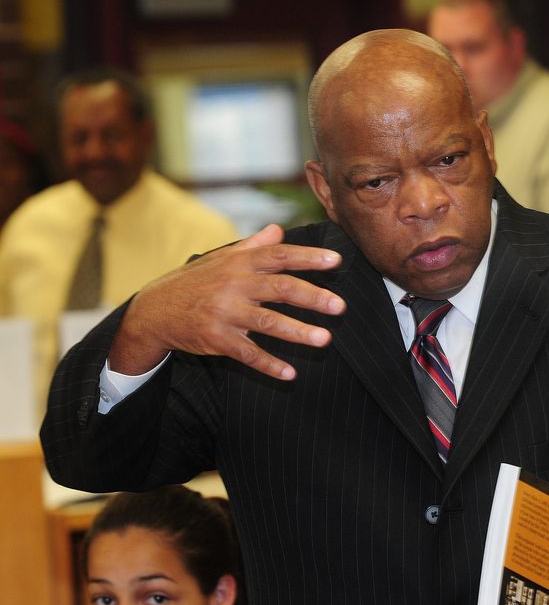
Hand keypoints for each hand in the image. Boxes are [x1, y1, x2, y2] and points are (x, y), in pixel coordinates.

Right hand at [109, 223, 345, 378]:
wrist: (153, 310)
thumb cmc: (195, 282)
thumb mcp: (220, 259)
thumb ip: (253, 246)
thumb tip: (279, 229)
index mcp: (238, 263)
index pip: (279, 256)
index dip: (308, 258)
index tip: (336, 261)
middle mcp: (233, 285)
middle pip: (280, 288)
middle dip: (312, 297)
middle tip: (340, 307)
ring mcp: (224, 313)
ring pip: (267, 323)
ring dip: (298, 332)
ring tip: (325, 340)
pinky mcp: (216, 339)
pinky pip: (247, 354)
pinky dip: (269, 365)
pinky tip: (290, 374)